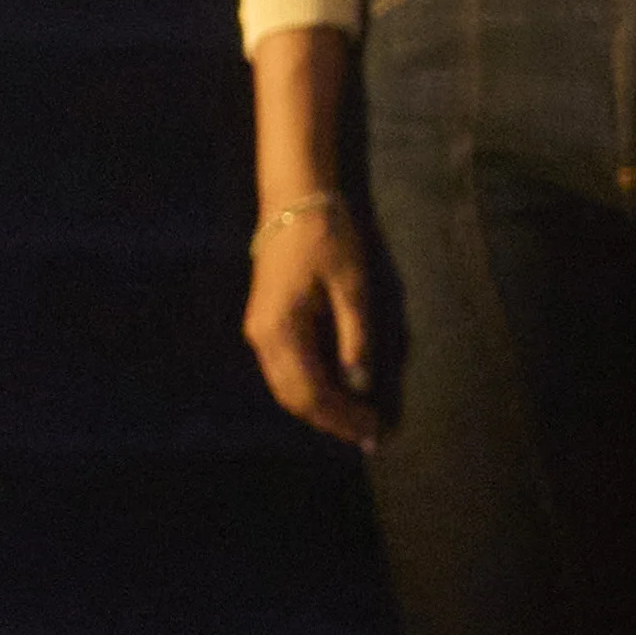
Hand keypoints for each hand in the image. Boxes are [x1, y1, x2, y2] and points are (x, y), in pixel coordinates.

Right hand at [246, 205, 396, 447]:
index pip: (311, 391)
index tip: (375, 430)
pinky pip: (285, 371)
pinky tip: (335, 394)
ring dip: (319, 409)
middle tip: (369, 436)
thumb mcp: (351, 286)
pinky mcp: (266, 324)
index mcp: (282, 330)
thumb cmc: (326, 236)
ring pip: (286, 388)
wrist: (294, 198)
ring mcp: (260, 332)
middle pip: (294, 398)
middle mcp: (263, 338)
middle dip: (331, 421)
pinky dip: (309, 390)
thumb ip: (355, 338)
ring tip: (355, 422)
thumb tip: (360, 385)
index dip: (342, 416)